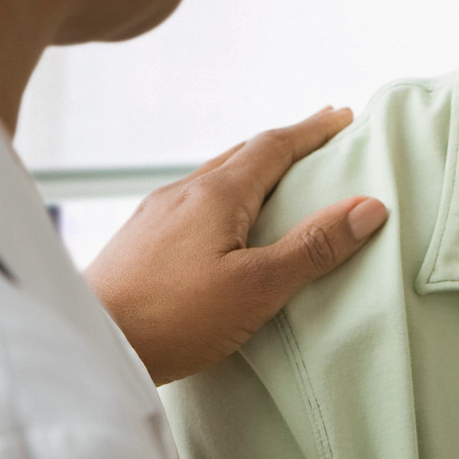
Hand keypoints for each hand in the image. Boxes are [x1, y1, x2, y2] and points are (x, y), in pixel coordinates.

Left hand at [83, 107, 387, 384]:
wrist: (90, 343)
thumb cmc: (173, 319)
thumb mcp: (257, 287)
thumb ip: (313, 248)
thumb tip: (369, 206)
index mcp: (216, 193)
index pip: (274, 146)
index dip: (312, 130)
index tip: (342, 116)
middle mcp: (183, 191)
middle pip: (242, 153)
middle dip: (284, 143)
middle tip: (318, 137)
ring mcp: (155, 213)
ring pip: (213, 176)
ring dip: (250, 167)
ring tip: (275, 175)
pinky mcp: (138, 239)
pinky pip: (192, 201)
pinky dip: (223, 195)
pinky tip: (220, 221)